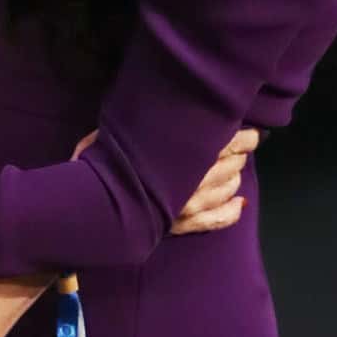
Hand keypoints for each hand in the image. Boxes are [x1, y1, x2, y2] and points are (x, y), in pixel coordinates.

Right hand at [70, 124, 258, 232]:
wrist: (88, 212)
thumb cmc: (96, 168)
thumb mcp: (112, 137)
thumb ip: (137, 126)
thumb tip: (152, 110)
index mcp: (182, 154)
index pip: (227, 141)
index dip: (243, 135)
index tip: (248, 130)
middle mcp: (192, 181)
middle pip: (232, 164)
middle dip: (240, 154)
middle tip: (240, 146)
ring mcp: (189, 206)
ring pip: (229, 189)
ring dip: (235, 177)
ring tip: (232, 169)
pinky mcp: (183, 227)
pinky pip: (219, 220)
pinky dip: (233, 210)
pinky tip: (240, 203)